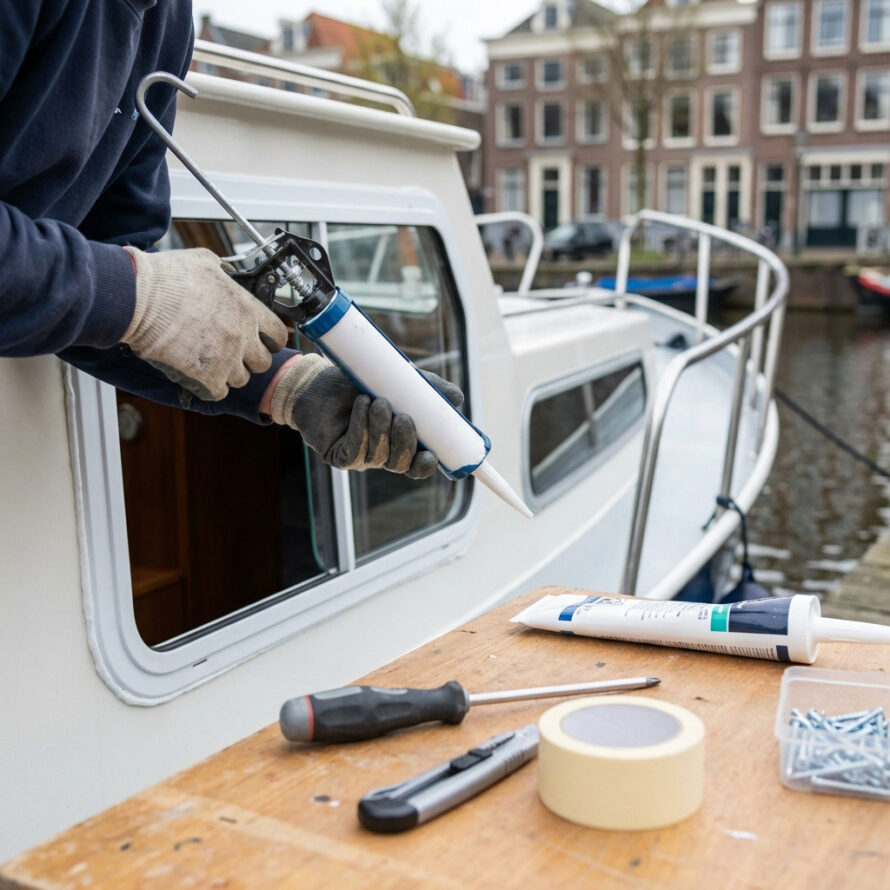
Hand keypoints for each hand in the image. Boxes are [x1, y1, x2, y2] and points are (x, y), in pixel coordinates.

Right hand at [122, 247, 287, 400]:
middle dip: (249, 359)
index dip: (270, 340)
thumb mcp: (205, 262)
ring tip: (209, 361)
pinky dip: (210, 387)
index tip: (260, 341)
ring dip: (228, 373)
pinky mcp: (206, 377)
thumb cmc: (167, 278)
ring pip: (241, 379)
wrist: (137, 298)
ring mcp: (226, 359)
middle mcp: (243, 336)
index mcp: (248, 309)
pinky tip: (198, 373)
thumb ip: (224, 273)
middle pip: (262, 362)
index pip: (278, 335)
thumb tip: (226, 272)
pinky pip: (219, 392)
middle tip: (231, 352)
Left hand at [268, 353, 463, 478]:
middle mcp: (381, 455)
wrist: (319, 380)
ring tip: (376, 400)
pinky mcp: (340, 456)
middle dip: (405, 442)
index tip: (431, 455)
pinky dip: (361, 427)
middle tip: (402, 416)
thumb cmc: (359, 383)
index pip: (417, 465)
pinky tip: (361, 406)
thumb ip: (427, 390)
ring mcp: (360, 458)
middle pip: (401, 463)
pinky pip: (356, 449)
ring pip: (379, 455)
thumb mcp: (398, 383)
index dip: (425, 466)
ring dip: (380, 428)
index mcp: (399, 443)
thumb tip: (458, 398)